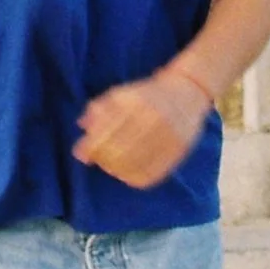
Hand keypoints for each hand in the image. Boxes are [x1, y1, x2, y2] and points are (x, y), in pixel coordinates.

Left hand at [73, 69, 212, 188]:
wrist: (188, 91)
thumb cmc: (147, 94)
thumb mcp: (121, 94)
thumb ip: (99, 109)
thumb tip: (81, 128)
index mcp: (137, 102)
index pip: (107, 132)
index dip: (91, 147)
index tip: (83, 153)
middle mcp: (154, 118)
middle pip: (119, 151)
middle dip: (103, 159)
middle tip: (99, 160)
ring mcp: (169, 136)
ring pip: (134, 165)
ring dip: (116, 170)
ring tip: (111, 167)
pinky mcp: (179, 151)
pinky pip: (152, 174)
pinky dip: (134, 178)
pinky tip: (127, 174)